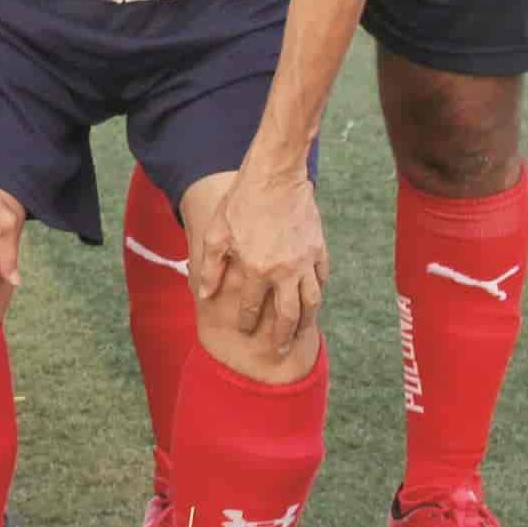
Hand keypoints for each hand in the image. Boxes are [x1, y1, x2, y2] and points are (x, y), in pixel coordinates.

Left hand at [193, 162, 328, 354]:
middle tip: (281, 350)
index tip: (246, 330)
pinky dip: (319, 291)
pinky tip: (313, 297)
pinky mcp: (318, 248)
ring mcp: (305, 261)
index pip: (253, 307)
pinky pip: (322, 278)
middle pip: (289, 315)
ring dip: (307, 320)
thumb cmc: (241, 202)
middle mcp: (284, 271)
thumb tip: (205, 294)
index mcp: (257, 269)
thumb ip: (211, 267)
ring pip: (312, 301)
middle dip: (284, 337)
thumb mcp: (217, 233)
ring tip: (301, 332)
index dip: (248, 321)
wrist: (275, 176)